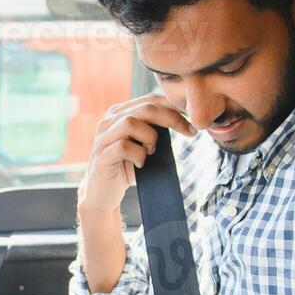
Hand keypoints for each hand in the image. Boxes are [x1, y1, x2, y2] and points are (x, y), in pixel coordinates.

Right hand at [77, 94, 194, 213]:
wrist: (103, 195)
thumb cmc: (126, 167)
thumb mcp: (142, 143)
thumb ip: (153, 128)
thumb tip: (183, 118)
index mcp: (119, 114)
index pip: (150, 99)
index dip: (173, 106)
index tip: (192, 120)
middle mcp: (107, 122)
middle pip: (144, 108)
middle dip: (171, 118)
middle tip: (189, 131)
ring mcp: (102, 139)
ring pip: (131, 123)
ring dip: (150, 138)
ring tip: (151, 152)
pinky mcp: (102, 157)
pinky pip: (123, 147)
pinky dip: (138, 155)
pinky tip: (141, 164)